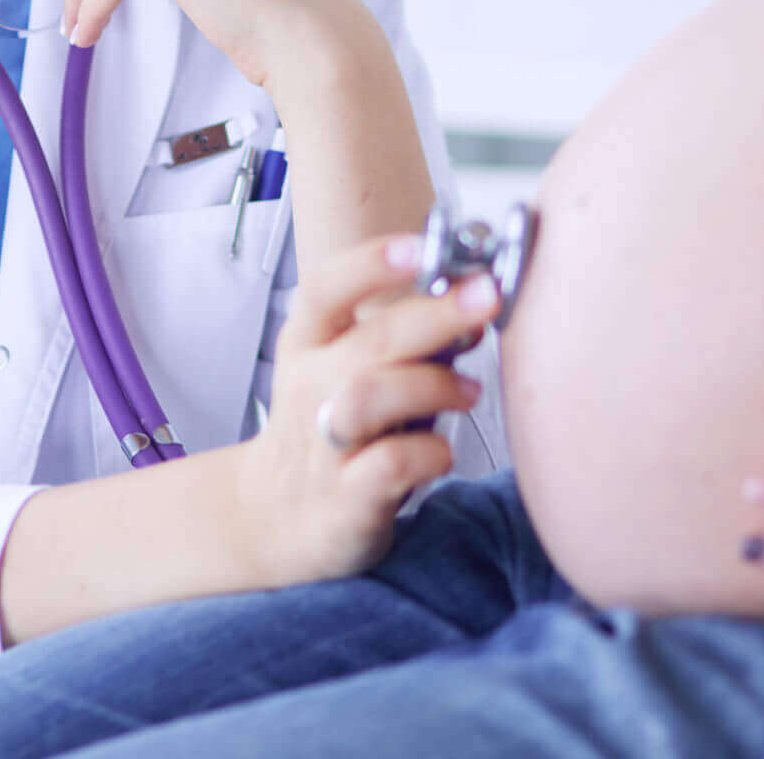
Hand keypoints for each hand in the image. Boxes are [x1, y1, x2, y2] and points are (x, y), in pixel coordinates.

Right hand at [229, 234, 494, 588]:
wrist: (277, 516)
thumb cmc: (331, 427)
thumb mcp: (342, 368)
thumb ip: (400, 334)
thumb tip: (476, 295)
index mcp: (308, 343)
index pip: (326, 288)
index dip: (370, 263)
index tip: (420, 246)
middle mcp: (309, 386)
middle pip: (369, 340)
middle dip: (435, 314)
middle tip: (486, 298)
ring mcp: (325, 443)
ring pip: (371, 398)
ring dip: (432, 384)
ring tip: (470, 390)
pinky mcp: (347, 497)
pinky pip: (390, 466)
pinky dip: (429, 452)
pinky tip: (443, 452)